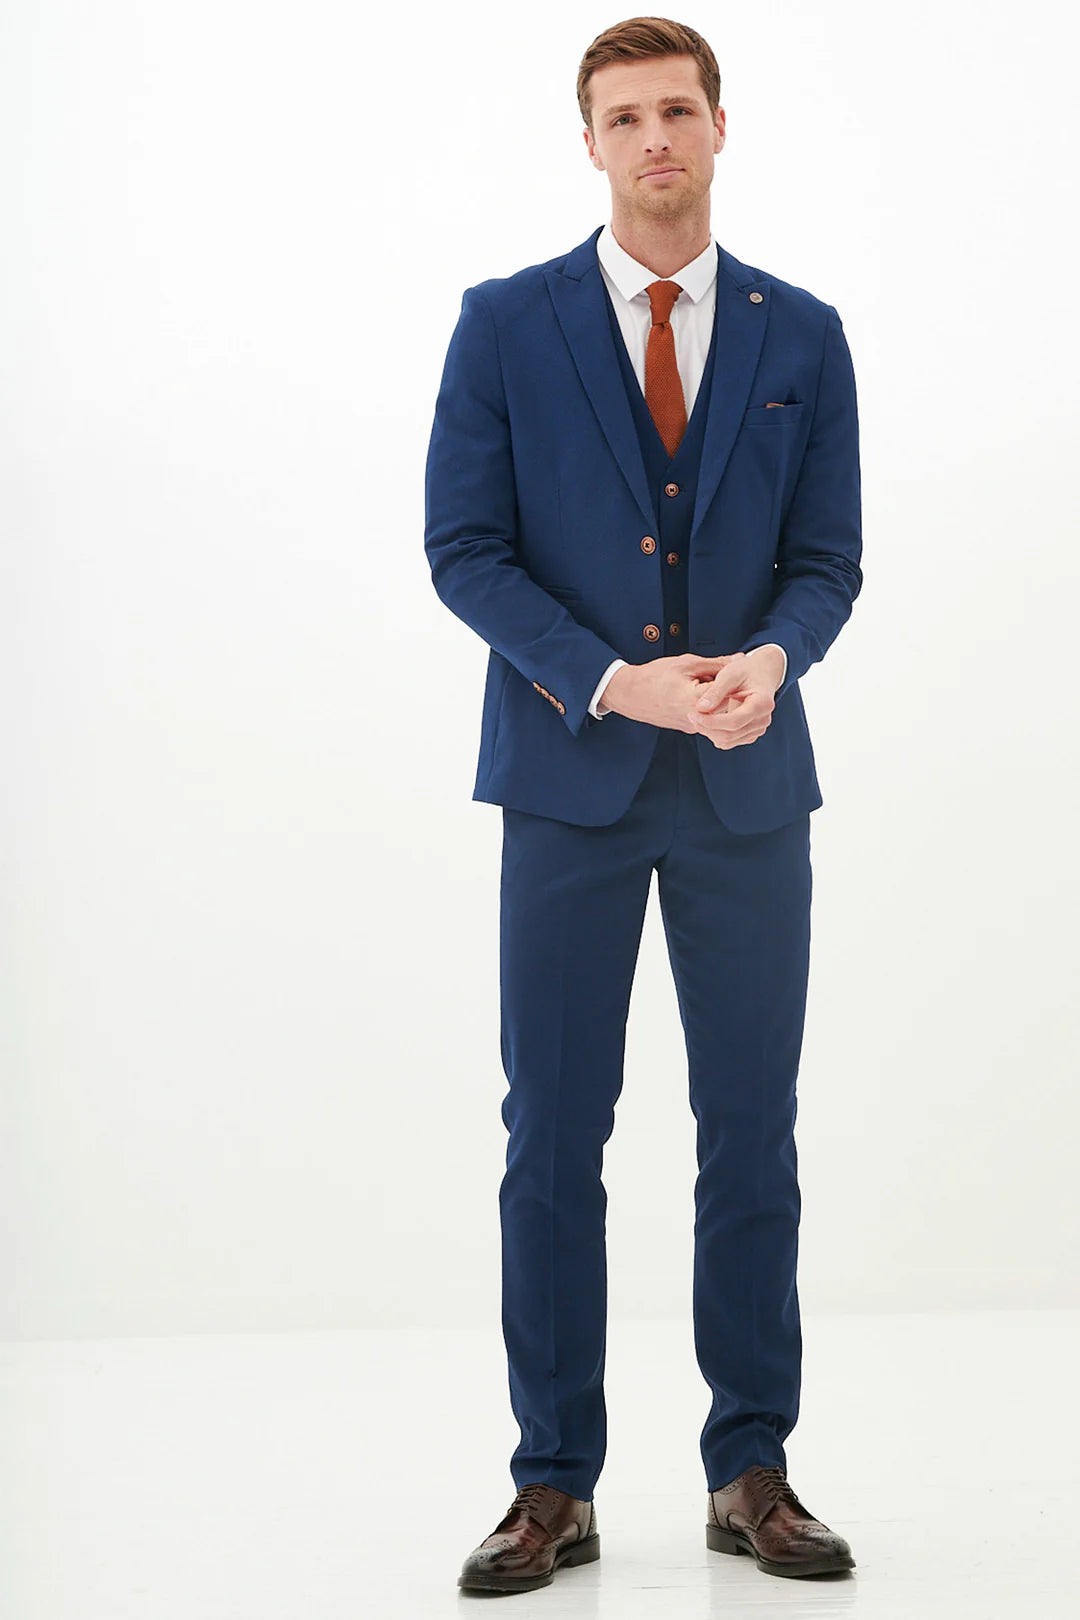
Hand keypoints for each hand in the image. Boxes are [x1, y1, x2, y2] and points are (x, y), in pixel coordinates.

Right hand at [600, 654, 736, 731]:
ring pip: (720, 714)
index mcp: (696, 700)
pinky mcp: (690, 728)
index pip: (730, 691)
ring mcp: (693, 726)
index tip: (739, 668)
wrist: (629, 695)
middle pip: (728, 706)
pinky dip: (711, 706)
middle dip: (732, 690)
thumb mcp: (687, 663)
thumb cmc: (653, 677)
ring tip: (713, 684)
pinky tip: (703, 693)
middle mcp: (696, 718)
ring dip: (722, 699)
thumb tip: (739, 660)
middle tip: (730, 676)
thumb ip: (716, 664)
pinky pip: (709, 718)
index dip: (736, 678)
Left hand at [687, 647, 783, 748]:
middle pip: (729, 735)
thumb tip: (700, 708)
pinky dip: (715, 735)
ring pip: (728, 741)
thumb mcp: (730, 674)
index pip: (733, 722)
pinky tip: (708, 721)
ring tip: (698, 717)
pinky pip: (729, 742)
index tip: (693, 713)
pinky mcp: (751, 734)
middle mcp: (763, 720)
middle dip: (707, 728)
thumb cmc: (745, 670)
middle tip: (692, 716)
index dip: (710, 721)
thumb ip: (715, 691)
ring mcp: (758, 729)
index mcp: (762, 703)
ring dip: (709, 733)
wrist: (761, 673)